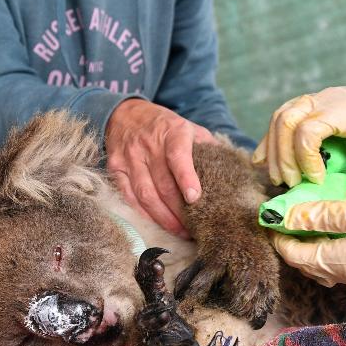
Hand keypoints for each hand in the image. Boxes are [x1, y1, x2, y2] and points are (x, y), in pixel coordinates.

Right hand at [106, 99, 216, 237]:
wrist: (125, 114)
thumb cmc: (164, 125)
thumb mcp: (188, 126)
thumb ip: (207, 145)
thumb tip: (229, 167)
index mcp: (172, 132)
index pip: (178, 156)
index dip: (186, 177)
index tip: (194, 197)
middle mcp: (149, 145)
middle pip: (163, 184)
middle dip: (179, 210)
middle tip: (195, 228)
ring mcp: (130, 157)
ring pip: (145, 194)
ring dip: (163, 217)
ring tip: (179, 231)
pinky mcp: (115, 168)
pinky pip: (128, 196)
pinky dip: (143, 213)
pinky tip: (156, 222)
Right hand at [252, 45, 345, 200]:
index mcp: (341, 109)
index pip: (308, 132)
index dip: (306, 159)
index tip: (318, 180)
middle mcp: (321, 100)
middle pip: (285, 122)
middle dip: (283, 157)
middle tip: (291, 184)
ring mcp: (313, 99)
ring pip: (278, 118)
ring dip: (273, 149)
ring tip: (278, 177)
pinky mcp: (308, 104)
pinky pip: (281, 117)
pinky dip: (270, 139)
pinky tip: (262, 159)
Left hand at [271, 198, 345, 295]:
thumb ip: (329, 214)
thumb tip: (292, 214)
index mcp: (341, 261)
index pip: (296, 253)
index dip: (279, 236)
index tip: (269, 215)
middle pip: (305, 261)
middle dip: (289, 240)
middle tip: (281, 215)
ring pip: (321, 263)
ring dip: (307, 243)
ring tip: (303, 218)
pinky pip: (338, 262)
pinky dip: (326, 246)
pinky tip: (332, 227)